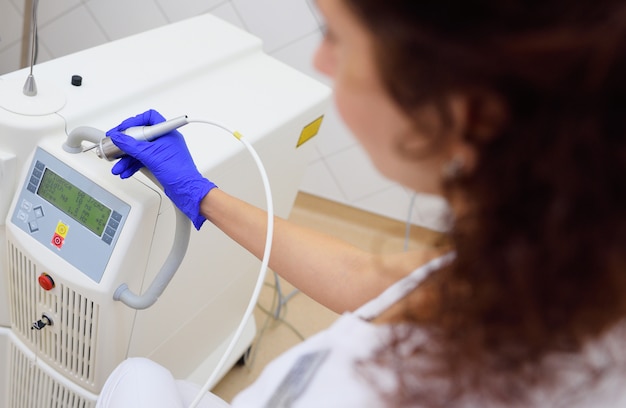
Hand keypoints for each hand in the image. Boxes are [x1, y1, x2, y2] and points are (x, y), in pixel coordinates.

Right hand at [106, 109, 215, 228]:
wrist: (186, 190)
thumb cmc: (178, 171)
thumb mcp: (150, 155)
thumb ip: (131, 145)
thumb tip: (118, 137)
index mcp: (167, 132)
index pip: (149, 117)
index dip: (134, 121)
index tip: (122, 129)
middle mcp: (165, 140)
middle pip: (140, 135)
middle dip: (126, 144)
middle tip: (114, 147)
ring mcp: (162, 152)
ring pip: (140, 150)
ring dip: (127, 158)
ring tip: (117, 166)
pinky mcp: (160, 163)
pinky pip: (143, 160)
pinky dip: (133, 165)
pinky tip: (126, 171)